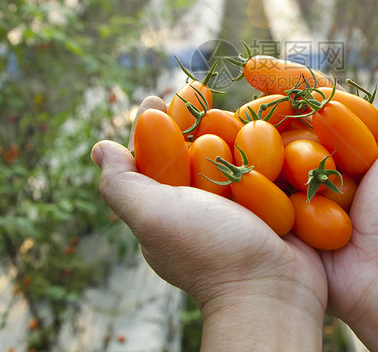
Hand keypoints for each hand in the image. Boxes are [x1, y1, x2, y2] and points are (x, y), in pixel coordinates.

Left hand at [91, 97, 325, 350]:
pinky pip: (270, 167)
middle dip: (194, 117)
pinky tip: (271, 119)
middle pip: (195, 151)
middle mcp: (203, 208)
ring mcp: (242, 207)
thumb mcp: (153, 217)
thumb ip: (123, 185)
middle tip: (197, 86)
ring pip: (234, 155)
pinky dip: (269, 145)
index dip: (152, 126)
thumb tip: (100, 148)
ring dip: (233, 125)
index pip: (155, 158)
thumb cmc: (210, 253)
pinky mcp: (278, 207)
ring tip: (230, 98)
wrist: (274, 291)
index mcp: (168, 210)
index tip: (155, 98)